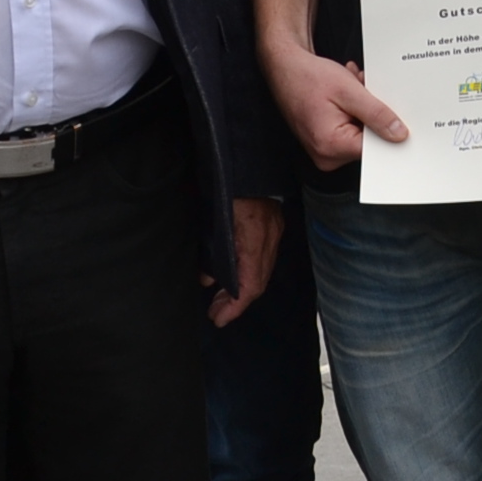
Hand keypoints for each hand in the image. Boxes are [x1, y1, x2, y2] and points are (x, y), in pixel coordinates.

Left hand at [206, 198, 282, 326]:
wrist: (248, 161)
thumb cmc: (227, 186)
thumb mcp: (213, 220)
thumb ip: (211, 251)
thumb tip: (207, 278)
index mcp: (253, 240)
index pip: (250, 286)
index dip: (234, 307)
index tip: (218, 319)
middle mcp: (269, 239)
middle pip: (258, 283)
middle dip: (236, 302)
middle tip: (215, 313)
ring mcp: (274, 232)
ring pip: (262, 272)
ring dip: (242, 288)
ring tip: (221, 298)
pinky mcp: (273, 225)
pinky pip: (263, 258)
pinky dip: (249, 272)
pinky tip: (233, 273)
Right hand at [261, 42, 405, 172]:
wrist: (284, 67)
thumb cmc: (308, 77)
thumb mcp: (349, 91)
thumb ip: (377, 115)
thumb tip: (398, 133)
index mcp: (330, 146)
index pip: (374, 150)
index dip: (388, 132)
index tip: (395, 117)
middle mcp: (326, 155)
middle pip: (368, 141)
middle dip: (372, 114)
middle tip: (364, 92)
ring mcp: (325, 150)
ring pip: (360, 133)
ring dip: (363, 109)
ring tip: (351, 88)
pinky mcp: (325, 141)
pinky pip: (350, 129)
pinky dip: (354, 110)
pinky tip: (347, 93)